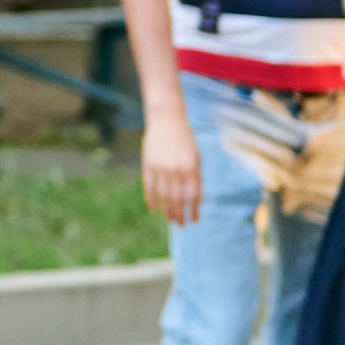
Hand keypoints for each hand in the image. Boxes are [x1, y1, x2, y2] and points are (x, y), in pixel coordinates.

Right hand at [140, 110, 202, 226]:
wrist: (167, 119)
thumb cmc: (184, 140)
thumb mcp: (195, 157)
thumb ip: (195, 177)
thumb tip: (192, 201)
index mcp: (192, 168)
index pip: (194, 196)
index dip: (194, 211)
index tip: (194, 221)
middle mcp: (177, 169)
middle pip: (178, 200)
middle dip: (180, 215)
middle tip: (181, 225)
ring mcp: (162, 167)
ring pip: (164, 197)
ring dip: (167, 211)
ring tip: (170, 220)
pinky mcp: (148, 164)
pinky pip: (149, 187)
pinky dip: (151, 199)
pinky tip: (153, 208)